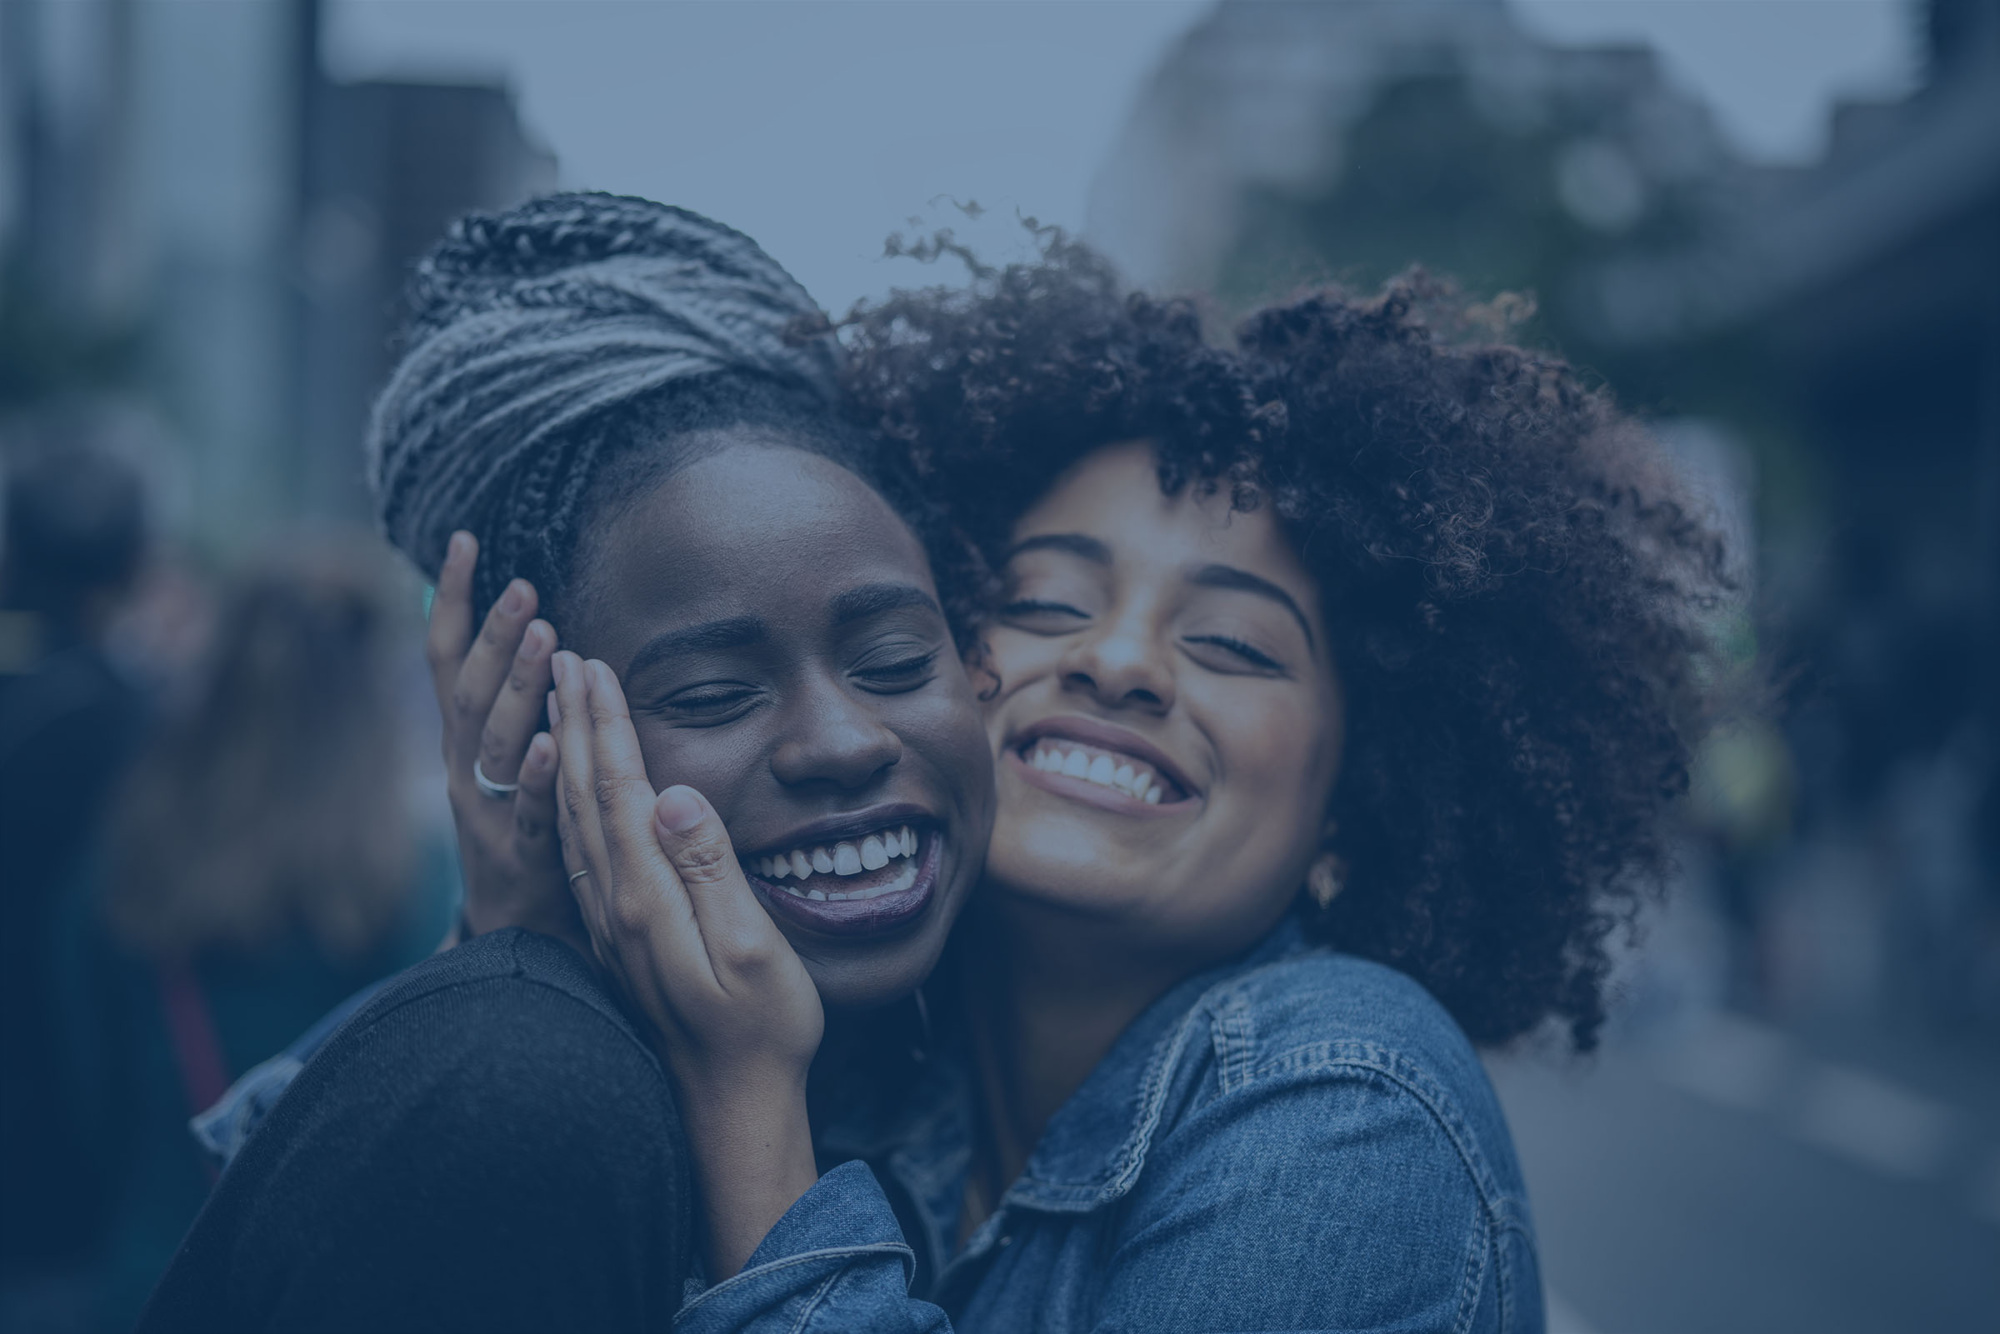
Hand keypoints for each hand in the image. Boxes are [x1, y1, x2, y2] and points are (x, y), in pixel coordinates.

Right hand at [427, 532, 583, 949]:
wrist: (515, 936)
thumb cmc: (522, 831)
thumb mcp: (505, 762)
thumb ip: (511, 703)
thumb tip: (528, 627)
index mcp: (462, 743)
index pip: (446, 660)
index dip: (451, 600)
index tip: (464, 540)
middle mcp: (464, 771)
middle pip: (470, 694)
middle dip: (493, 635)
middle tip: (524, 585)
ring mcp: (487, 815)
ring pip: (497, 743)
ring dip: (519, 686)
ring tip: (545, 635)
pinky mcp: (522, 857)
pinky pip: (529, 811)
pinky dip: (539, 775)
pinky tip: (557, 742)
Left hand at [550, 651, 822, 1276]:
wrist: (729, 1108)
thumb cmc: (761, 1030)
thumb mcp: (753, 948)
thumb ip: (711, 869)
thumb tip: (674, 794)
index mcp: (648, 897)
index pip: (620, 788)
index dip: (607, 723)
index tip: (595, 663)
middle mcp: (615, 905)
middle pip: (585, 794)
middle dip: (575, 720)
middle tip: (563, 656)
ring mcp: (610, 925)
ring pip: (574, 821)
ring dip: (565, 754)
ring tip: (558, 703)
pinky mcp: (616, 940)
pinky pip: (580, 852)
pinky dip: (570, 802)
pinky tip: (572, 788)